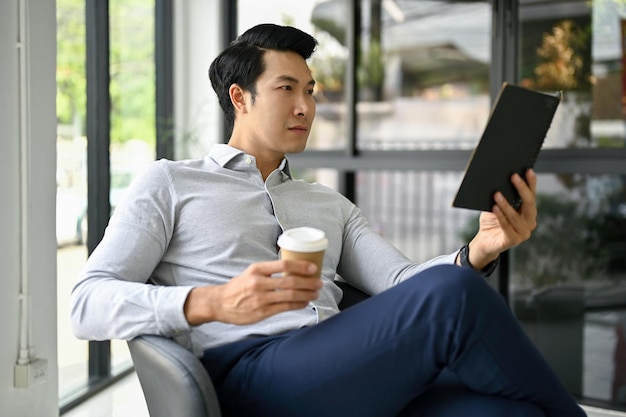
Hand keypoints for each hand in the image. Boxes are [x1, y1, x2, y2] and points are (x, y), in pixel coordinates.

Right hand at [183, 260, 321, 325]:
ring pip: (290, 295)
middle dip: (309, 282)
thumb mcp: (251, 272)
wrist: (220, 303)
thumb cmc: (239, 286)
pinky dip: (298, 304)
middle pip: (290, 281)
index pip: (283, 265)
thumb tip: (293, 268)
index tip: (314, 267)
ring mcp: (261, 299)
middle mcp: (259, 283)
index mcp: (257, 270)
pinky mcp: (262, 312)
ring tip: (315, 293)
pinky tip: (305, 302)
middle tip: (319, 282)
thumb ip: (269, 271)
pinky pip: (285, 307)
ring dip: (306, 294)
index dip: (301, 266)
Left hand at [467, 169, 537, 268]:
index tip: (528, 170)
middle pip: (529, 204)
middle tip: (513, 176)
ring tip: (497, 193)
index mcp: (528, 212)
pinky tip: (494, 208)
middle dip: (521, 189)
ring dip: (506, 204)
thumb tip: (499, 178)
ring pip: (516, 215)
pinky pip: (507, 227)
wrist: (485, 241)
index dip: (531, 182)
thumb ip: (502, 196)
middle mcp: (530, 222)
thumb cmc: (492, 221)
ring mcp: (523, 233)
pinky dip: (500, 216)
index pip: (532, 195)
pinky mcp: (513, 241)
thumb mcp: (496, 205)